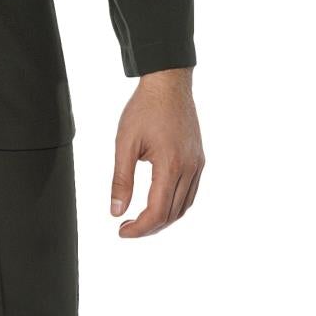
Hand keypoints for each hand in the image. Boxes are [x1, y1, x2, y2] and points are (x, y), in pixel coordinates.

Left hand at [111, 68, 204, 237]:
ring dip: (164, 219)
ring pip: (184, 206)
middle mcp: (189, 168)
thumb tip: (116, 211)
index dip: (140, 228)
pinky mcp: (199, 160)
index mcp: (170, 165)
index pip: (158, 211)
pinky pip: (191, 193)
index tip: (122, 231)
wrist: (169, 84)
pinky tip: (159, 203)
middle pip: (172, 214)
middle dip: (149, 227)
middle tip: (127, 227)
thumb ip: (121, 180)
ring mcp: (197, 164)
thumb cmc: (145, 109)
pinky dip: (176, 205)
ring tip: (141, 219)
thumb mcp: (125, 144)